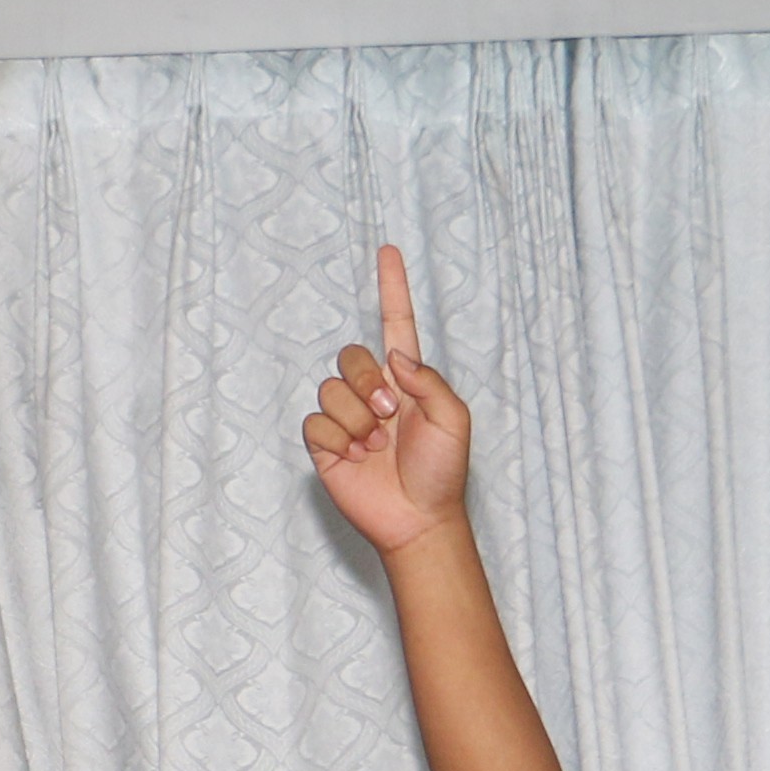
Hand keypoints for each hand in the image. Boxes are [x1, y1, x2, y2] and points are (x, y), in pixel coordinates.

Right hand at [303, 246, 474, 560]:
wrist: (418, 519)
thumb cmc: (442, 472)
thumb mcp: (454, 419)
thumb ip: (429, 380)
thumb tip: (393, 358)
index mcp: (406, 379)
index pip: (395, 323)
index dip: (392, 288)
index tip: (388, 251)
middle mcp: (373, 393)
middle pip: (351, 356)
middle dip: (366, 381)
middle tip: (389, 415)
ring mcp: (347, 418)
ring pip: (330, 390)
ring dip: (356, 418)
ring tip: (376, 447)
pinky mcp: (326, 445)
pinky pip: (315, 423)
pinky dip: (337, 439)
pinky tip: (356, 458)